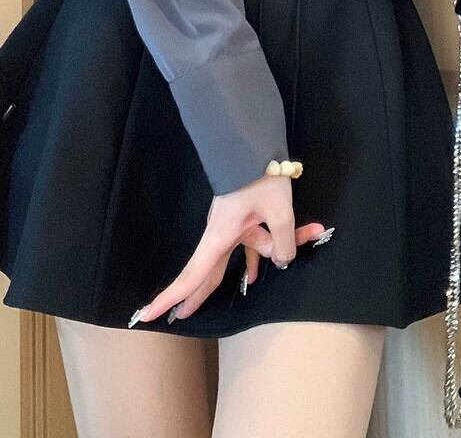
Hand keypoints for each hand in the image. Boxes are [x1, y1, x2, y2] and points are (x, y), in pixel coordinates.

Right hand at [129, 172, 326, 325]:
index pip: (192, 275)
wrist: (254, 143)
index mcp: (219, 237)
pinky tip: (307, 234)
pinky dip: (283, 234)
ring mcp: (235, 225)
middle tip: (183, 317)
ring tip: (312, 232)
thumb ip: (283, 243)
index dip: (171, 297)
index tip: (147, 314)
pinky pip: (263, 233)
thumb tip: (282, 259)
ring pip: (253, 248)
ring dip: (280, 245)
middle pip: (211, 272)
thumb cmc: (259, 178)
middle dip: (202, 294)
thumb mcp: (277, 212)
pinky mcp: (247, 215)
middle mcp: (222, 234)